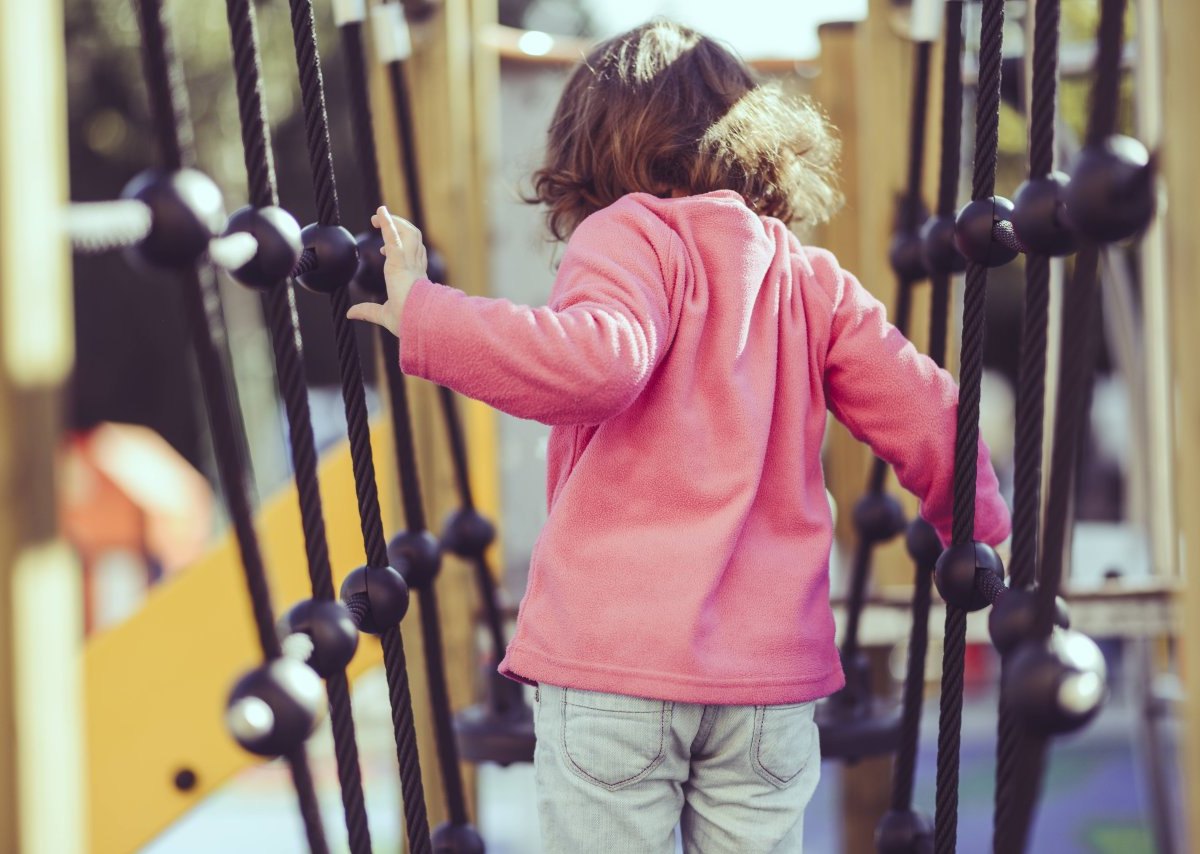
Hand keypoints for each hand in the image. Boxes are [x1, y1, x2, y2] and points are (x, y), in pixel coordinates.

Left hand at [346, 205, 427, 336]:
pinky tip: (380, 213)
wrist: (419, 322)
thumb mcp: (385, 315)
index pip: (414, 256)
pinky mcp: (399, 261)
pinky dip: (387, 223)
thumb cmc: (409, 322)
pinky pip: (394, 237)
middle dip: (400, 227)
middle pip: (413, 239)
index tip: (383, 250)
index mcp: (416, 278)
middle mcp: (415, 267)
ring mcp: (409, 262)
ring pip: (408, 233)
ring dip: (394, 221)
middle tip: (381, 221)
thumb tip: (350, 313)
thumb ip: (368, 311)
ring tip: (379, 214)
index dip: (402, 248)